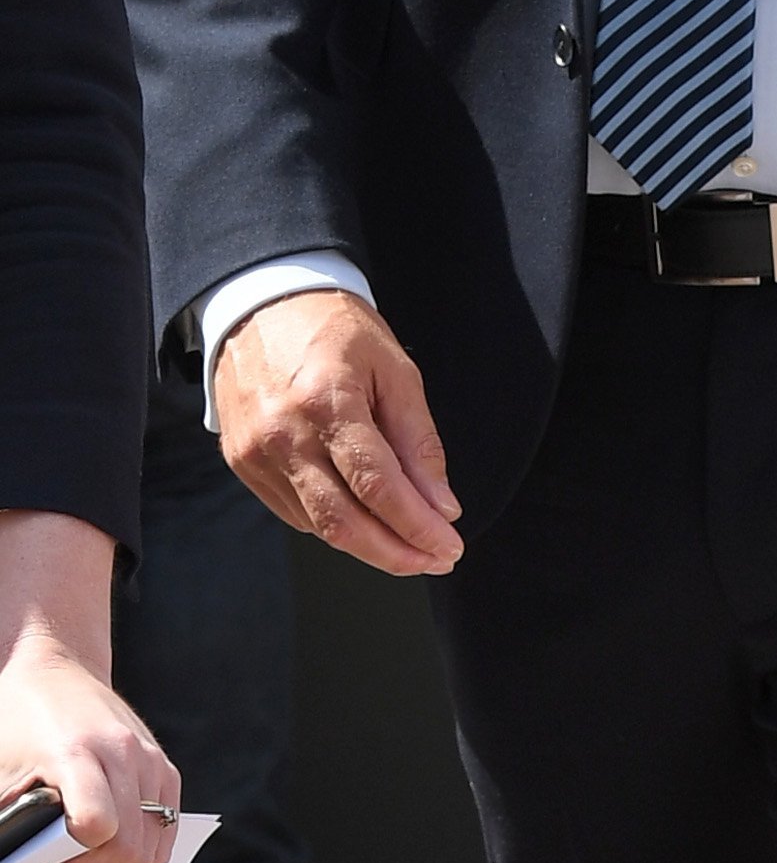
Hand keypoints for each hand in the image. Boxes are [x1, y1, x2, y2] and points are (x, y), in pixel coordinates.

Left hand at [0, 514, 179, 862]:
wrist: (55, 668)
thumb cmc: (18, 717)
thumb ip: (11, 818)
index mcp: (78, 751)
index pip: (97, 828)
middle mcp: (125, 755)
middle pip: (126, 849)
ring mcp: (152, 763)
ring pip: (149, 849)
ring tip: (75, 862)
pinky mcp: (166, 771)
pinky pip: (162, 834)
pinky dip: (135, 852)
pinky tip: (101, 846)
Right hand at [214, 295, 460, 576]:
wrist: (258, 303)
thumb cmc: (333, 330)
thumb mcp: (394, 370)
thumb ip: (418, 441)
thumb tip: (441, 505)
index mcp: (326, 402)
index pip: (378, 488)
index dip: (418, 528)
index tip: (450, 547)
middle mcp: (283, 435)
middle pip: (344, 523)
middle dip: (396, 554)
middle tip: (435, 559)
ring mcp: (255, 453)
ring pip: (319, 527)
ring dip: (369, 545)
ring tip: (409, 542)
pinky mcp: (241, 463)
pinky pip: (295, 513)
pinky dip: (335, 524)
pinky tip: (363, 515)